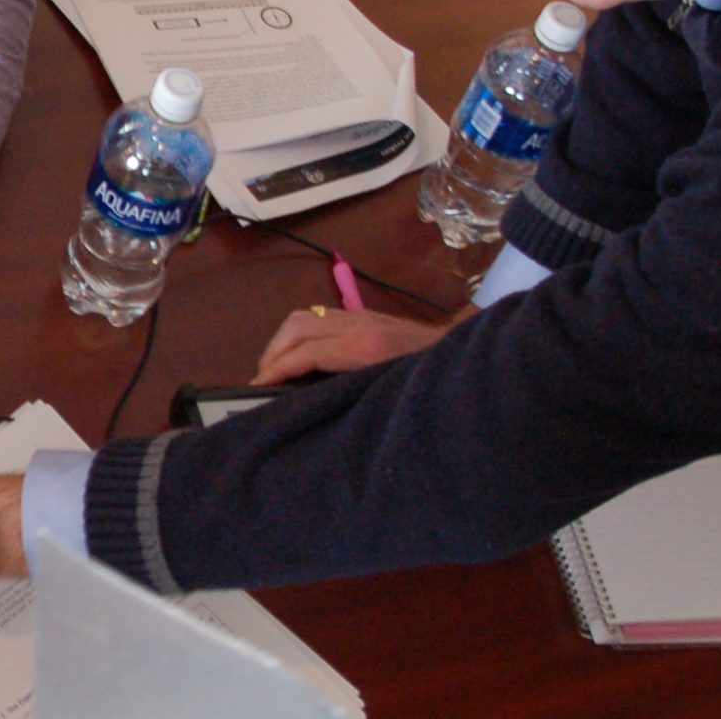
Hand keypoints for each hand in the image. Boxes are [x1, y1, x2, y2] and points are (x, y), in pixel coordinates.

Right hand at [250, 305, 457, 384]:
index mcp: (364, 348)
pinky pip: (320, 318)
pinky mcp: (366, 316)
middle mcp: (359, 325)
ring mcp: (362, 317)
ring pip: (305, 316)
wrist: (463, 354)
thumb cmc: (428, 381)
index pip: (305, 352)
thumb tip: (309, 405)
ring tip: (275, 367)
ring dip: (283, 341)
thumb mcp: (388, 395)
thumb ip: (349, 395)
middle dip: (272, 352)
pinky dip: (299, 335)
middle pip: (296, 326)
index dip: (276, 370)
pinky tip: (299, 356)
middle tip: (261, 379)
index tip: (257, 388)